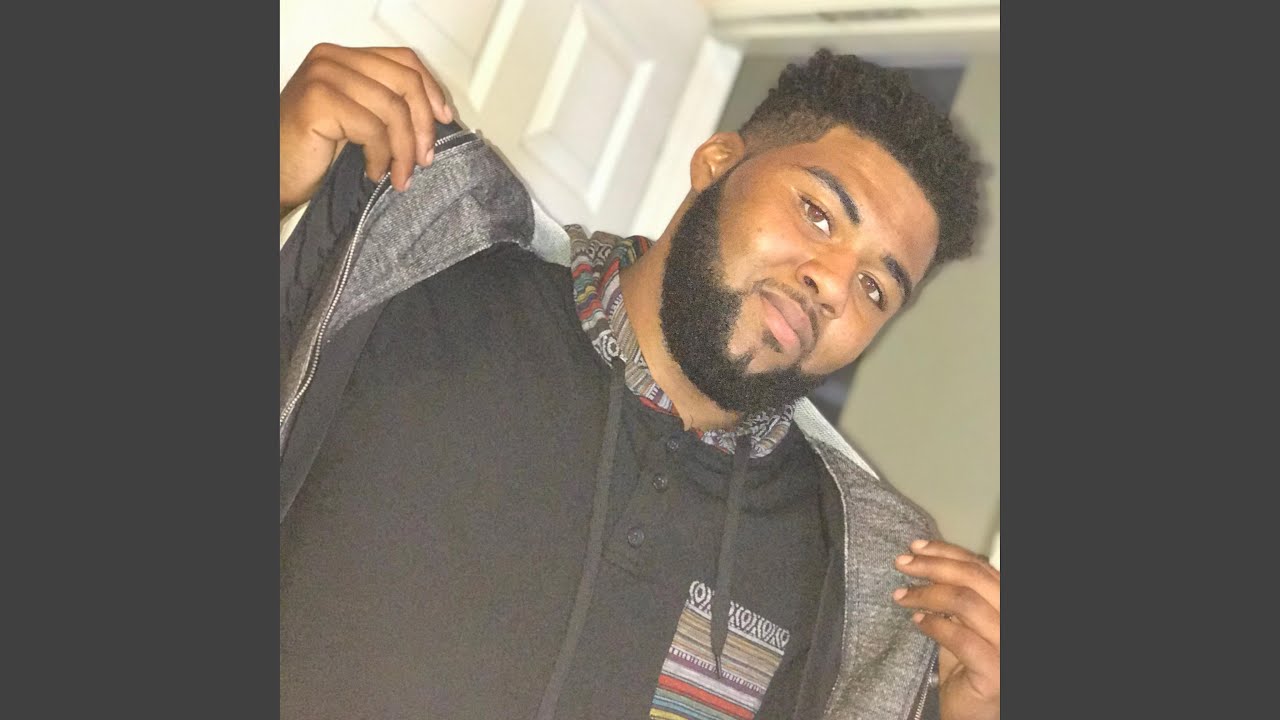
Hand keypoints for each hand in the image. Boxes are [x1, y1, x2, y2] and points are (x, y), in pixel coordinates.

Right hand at [279, 42, 453, 217]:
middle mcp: (331, 58)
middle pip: (404, 81)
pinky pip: (372, 128)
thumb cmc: (313, 153)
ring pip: (392, 109)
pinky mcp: (318, 100)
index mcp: (344, 56)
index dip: (431, 89)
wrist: (276, 176)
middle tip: (424, 160)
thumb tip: (436, 116)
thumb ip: (386, 105)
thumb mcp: (358, 120)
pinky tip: (372, 172)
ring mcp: (323, 76)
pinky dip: (380, 156)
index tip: (444, 120)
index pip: (404, 60)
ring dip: (403, 150)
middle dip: (422, 126)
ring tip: (399, 176)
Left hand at [893, 538, 999, 719]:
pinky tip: (916, 622)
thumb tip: (925, 561)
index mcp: (1010, 603)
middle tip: (901, 564)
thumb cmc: (969, 668)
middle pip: (975, 578)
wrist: (974, 715)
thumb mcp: (964, 623)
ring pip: (966, 602)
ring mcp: (1009, 646)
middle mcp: (1016, 621)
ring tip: (900, 596)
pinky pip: (961, 638)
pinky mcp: (996, 671)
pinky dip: (934, 625)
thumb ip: (958, 595)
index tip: (916, 547)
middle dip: (933, 566)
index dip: (948, 552)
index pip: (982, 567)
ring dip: (926, 594)